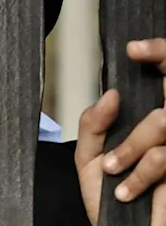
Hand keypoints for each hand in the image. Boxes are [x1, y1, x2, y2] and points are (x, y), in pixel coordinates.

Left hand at [75, 38, 165, 224]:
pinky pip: (163, 156)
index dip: (158, 55)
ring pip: (162, 125)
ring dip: (130, 153)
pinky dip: (139, 173)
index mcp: (148, 124)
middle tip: (112, 154)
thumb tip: (111, 94)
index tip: (133, 49)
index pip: (161, 81)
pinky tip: (124, 192)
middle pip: (164, 102)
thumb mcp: (89, 159)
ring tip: (111, 175)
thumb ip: (93, 124)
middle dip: (140, 118)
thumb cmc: (108, 199)